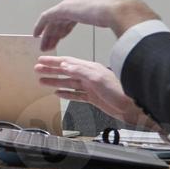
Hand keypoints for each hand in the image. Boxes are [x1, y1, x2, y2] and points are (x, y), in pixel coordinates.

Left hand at [33, 0, 158, 50]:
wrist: (121, 11)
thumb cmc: (127, 16)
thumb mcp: (119, 19)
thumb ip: (115, 21)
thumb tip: (123, 26)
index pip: (74, 14)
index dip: (66, 27)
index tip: (62, 36)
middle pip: (63, 17)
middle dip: (56, 32)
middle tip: (50, 44)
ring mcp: (72, 3)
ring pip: (54, 20)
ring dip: (49, 34)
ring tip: (45, 46)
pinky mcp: (64, 8)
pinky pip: (47, 17)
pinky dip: (41, 26)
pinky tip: (37, 35)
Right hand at [34, 55, 157, 128]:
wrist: (132, 107)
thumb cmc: (120, 91)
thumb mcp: (98, 79)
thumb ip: (81, 71)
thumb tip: (65, 66)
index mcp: (89, 68)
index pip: (67, 63)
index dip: (53, 62)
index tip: (41, 61)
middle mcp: (89, 76)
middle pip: (65, 72)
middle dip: (50, 71)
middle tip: (37, 70)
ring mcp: (90, 87)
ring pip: (68, 83)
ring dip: (55, 82)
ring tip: (42, 81)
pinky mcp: (93, 98)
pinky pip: (75, 95)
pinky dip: (66, 94)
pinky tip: (58, 94)